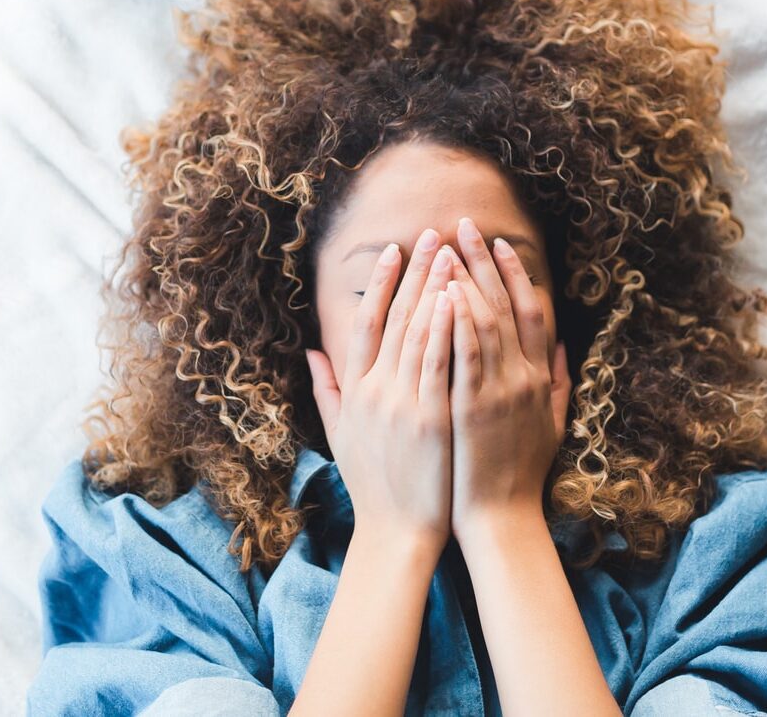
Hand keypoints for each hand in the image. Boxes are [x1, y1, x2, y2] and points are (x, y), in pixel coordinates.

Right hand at [306, 228, 456, 551]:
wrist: (396, 532)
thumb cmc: (374, 484)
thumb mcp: (341, 433)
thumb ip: (327, 389)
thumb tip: (311, 352)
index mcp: (357, 391)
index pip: (367, 323)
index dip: (380, 283)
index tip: (394, 250)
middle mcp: (375, 390)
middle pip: (396, 318)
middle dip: (415, 272)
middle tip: (432, 234)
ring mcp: (402, 403)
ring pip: (418, 333)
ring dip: (434, 288)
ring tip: (450, 252)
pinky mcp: (430, 419)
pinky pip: (438, 363)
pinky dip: (445, 329)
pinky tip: (456, 298)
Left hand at [444, 217, 569, 540]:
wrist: (502, 520)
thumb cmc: (520, 475)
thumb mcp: (553, 423)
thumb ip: (560, 381)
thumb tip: (564, 344)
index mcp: (540, 378)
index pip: (532, 311)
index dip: (515, 274)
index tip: (499, 243)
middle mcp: (524, 377)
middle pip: (506, 305)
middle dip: (483, 262)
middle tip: (463, 225)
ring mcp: (500, 391)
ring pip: (485, 322)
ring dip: (466, 280)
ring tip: (447, 247)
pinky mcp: (474, 409)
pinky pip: (466, 355)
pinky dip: (458, 322)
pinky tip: (445, 293)